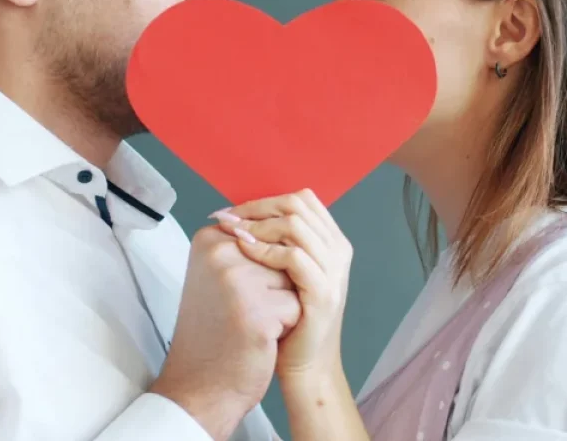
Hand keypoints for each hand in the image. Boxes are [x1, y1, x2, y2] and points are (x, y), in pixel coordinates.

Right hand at [150, 226, 301, 439]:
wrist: (201, 384)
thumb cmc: (214, 331)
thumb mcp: (218, 275)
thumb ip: (245, 248)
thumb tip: (284, 225)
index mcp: (209, 240)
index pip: (266, 238)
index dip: (262, 271)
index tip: (234, 292)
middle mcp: (220, 254)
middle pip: (281, 257)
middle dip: (274, 287)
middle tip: (240, 312)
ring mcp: (238, 281)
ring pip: (292, 281)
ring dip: (281, 305)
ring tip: (249, 323)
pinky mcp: (258, 311)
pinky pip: (296, 307)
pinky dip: (285, 327)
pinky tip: (257, 338)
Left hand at [210, 189, 352, 378]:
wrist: (305, 366)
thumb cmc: (289, 320)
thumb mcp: (284, 275)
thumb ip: (275, 245)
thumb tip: (235, 216)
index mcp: (331, 242)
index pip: (301, 200)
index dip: (264, 200)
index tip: (233, 212)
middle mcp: (338, 252)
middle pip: (298, 205)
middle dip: (257, 209)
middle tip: (228, 219)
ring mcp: (334, 272)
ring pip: (295, 225)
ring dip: (258, 226)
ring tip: (233, 235)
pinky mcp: (323, 294)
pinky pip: (294, 258)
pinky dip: (265, 251)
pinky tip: (244, 254)